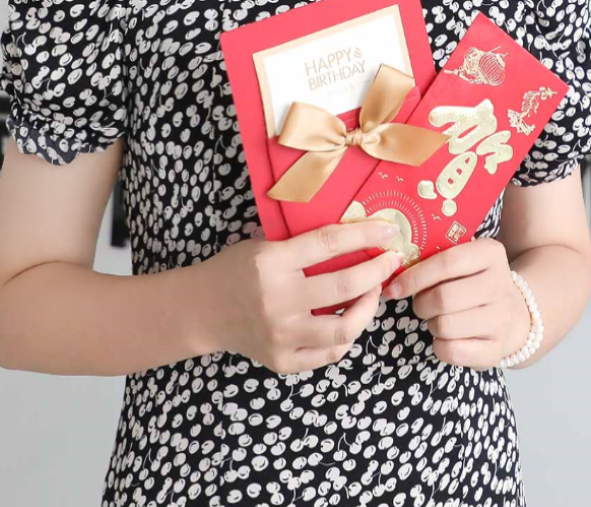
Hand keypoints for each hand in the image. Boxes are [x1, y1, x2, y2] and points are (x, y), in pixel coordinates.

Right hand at [202, 221, 404, 374]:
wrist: (202, 311)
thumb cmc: (237, 270)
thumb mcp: (265, 245)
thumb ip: (304, 244)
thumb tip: (357, 234)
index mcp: (272, 263)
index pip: (329, 244)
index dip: (365, 234)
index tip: (388, 230)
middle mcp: (277, 301)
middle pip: (344, 286)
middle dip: (377, 272)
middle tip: (389, 263)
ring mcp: (280, 336)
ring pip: (344, 329)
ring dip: (367, 308)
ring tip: (371, 294)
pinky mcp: (282, 360)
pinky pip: (329, 354)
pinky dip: (346, 338)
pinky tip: (349, 322)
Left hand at [384, 237, 530, 368]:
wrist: (516, 315)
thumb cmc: (476, 283)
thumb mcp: (465, 260)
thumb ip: (435, 257)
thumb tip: (392, 268)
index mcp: (490, 254)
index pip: (446, 262)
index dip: (414, 276)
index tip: (394, 287)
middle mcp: (501, 285)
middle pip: (442, 298)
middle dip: (421, 304)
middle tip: (421, 305)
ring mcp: (502, 319)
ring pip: (445, 326)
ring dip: (432, 324)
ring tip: (438, 319)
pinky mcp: (496, 349)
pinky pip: (452, 351)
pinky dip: (439, 346)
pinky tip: (447, 337)